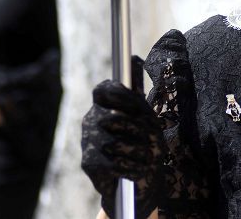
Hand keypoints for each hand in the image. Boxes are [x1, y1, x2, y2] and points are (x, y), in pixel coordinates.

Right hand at [82, 80, 167, 217]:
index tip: (140, 106)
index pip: (103, 90)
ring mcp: (88, 141)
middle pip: (113, 118)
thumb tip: (135, 58)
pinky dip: (130, 168)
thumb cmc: (145, 144)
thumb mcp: (146, 116)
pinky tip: (138, 171)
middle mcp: (92, 120)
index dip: (121, 96)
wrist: (140, 181)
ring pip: (114, 142)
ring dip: (138, 152)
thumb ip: (138, 91)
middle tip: (152, 140)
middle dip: (139, 130)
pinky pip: (111, 163)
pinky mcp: (88, 163)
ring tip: (148, 157)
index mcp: (104, 105)